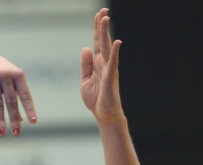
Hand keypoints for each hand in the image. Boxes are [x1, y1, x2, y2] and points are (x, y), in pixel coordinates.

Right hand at [0, 53, 36, 135]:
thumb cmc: (3, 76)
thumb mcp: (13, 84)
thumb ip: (17, 100)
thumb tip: (22, 121)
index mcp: (18, 76)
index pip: (25, 96)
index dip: (29, 109)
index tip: (33, 122)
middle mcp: (6, 76)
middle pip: (11, 101)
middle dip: (13, 118)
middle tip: (17, 134)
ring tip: (1, 133)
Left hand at [80, 8, 124, 124]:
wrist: (104, 115)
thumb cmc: (96, 100)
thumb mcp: (85, 80)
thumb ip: (85, 65)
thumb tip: (85, 47)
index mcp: (97, 64)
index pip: (97, 42)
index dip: (97, 28)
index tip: (98, 14)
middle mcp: (104, 63)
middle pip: (102, 40)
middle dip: (102, 25)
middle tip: (103, 10)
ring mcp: (108, 70)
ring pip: (107, 47)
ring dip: (106, 32)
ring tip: (106, 18)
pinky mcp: (110, 78)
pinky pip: (113, 63)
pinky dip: (114, 52)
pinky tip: (116, 42)